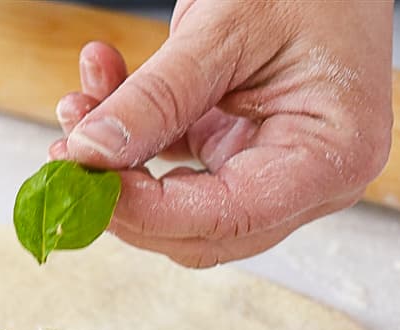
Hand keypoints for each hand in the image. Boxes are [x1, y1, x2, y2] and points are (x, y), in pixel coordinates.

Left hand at [51, 0, 393, 267]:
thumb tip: (91, 153)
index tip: (85, 178)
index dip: (147, 210)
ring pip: (177, 204)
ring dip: (118, 162)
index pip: (228, 218)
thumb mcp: (227, 28)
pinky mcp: (239, 148)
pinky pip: (174, 163)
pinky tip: (101, 81)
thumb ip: (158, 97)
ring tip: (76, 102)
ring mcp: (274, 169)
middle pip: (199, 230)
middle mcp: (310, 180)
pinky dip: (133, 133)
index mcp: (332, 158)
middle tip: (67, 154)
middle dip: (124, 196)